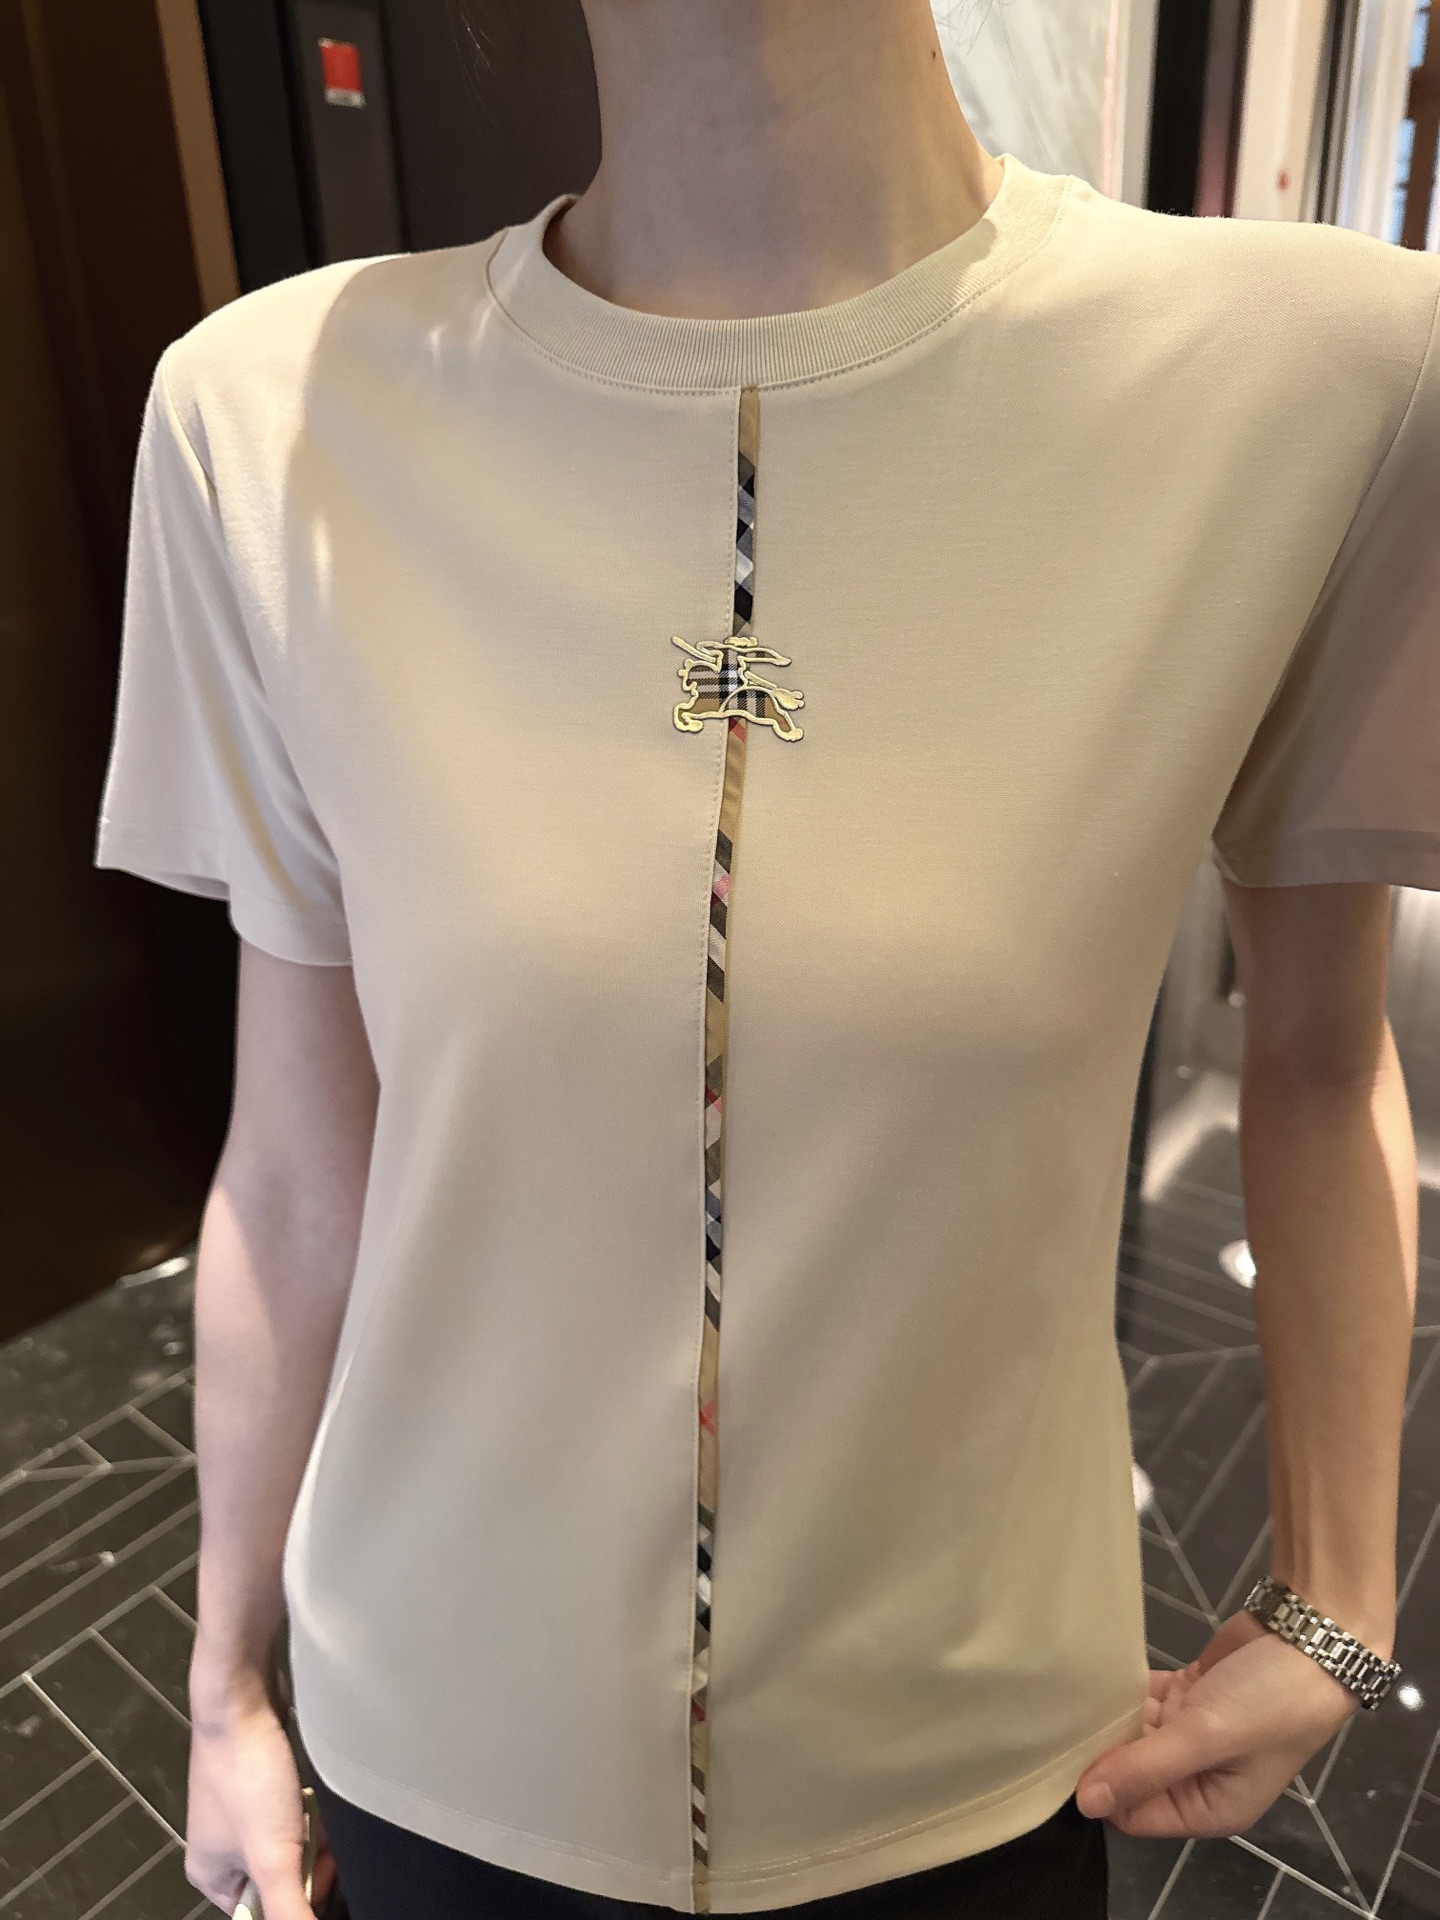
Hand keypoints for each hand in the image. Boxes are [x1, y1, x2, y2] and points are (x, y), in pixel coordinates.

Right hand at [184, 1665, 338, 1916]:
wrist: (242, 1698)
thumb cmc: (247, 1776)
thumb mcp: (272, 1855)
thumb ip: (289, 1909)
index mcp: (210, 1876)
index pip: (258, 1914)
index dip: (294, 1903)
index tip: (316, 1880)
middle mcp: (221, 1848)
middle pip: (277, 1880)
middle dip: (305, 1868)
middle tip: (320, 1849)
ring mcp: (241, 1812)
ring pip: (289, 1844)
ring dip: (310, 1837)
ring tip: (316, 1819)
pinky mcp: (260, 1781)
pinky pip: (291, 1812)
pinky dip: (307, 1809)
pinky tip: (311, 1795)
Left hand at [1074, 1611, 1361, 1837]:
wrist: (1312, 1639)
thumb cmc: (1268, 1702)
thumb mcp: (1206, 1738)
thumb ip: (1145, 1769)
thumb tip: (1085, 1805)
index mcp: (1208, 1808)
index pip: (1134, 1814)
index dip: (1101, 1790)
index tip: (1062, 1755)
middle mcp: (1198, 1777)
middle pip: (1131, 1772)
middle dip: (1101, 1749)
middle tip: (1056, 1719)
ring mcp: (1194, 1733)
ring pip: (1135, 1732)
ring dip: (1111, 1715)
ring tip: (1064, 1693)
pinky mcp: (1191, 1694)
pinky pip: (1147, 1698)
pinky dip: (1126, 1689)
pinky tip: (1093, 1673)